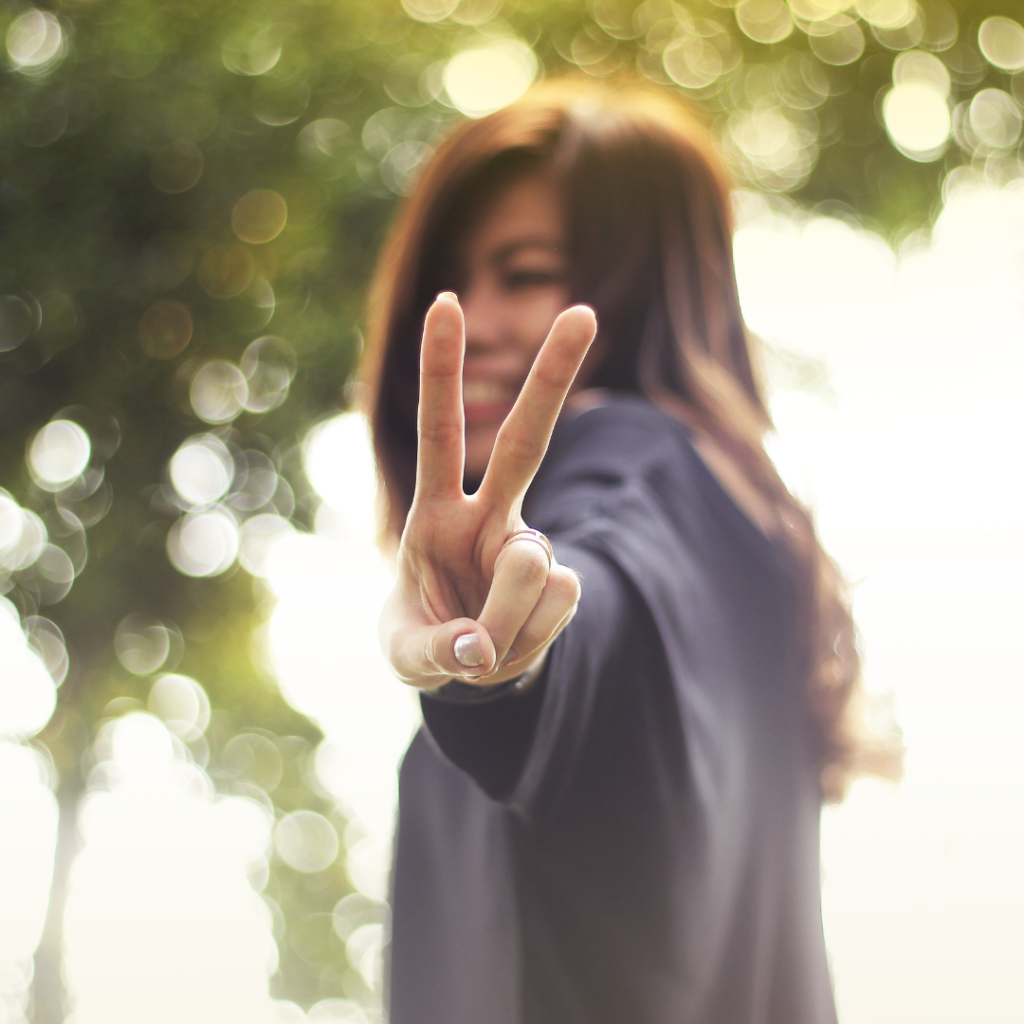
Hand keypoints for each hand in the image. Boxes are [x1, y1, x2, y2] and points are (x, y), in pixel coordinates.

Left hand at [379, 292, 596, 689]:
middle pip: (526, 440)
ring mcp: (531, 546)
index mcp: (438, 513)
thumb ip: (437, 651)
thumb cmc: (427, 640)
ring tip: (482, 644)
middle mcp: (491, 515)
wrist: (471, 669)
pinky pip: (556, 604)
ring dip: (503, 618)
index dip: (441, 372)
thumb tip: (482, 648)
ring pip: (530, 564)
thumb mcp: (409, 654)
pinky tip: (511, 644)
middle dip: (552, 377)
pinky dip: (528, 638)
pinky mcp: (564, 582)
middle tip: (582, 312)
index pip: (441, 433)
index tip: (446, 301)